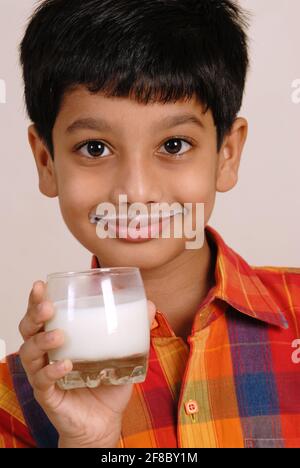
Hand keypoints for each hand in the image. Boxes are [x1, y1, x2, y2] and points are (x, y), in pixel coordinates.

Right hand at [19, 281, 155, 447]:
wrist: (105, 421)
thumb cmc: (107, 384)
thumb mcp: (124, 354)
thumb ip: (134, 329)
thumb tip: (149, 304)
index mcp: (60, 339)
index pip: (43, 315)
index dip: (37, 300)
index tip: (41, 284)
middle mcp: (47, 354)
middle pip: (28, 330)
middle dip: (34, 314)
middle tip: (47, 307)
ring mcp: (45, 375)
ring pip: (30, 353)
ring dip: (42, 341)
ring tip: (59, 336)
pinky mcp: (49, 396)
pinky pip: (42, 381)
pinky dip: (52, 371)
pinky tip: (65, 365)